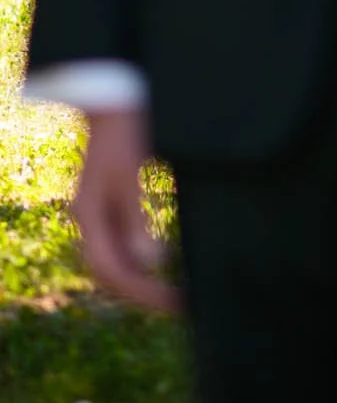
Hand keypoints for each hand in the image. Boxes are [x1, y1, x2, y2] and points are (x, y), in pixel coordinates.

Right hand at [73, 108, 178, 313]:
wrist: (114, 97)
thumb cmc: (124, 132)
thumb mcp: (132, 174)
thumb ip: (137, 219)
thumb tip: (151, 262)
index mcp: (89, 217)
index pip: (113, 272)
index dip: (143, 293)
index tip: (175, 304)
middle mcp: (90, 221)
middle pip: (112, 272)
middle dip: (144, 293)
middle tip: (181, 305)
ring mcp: (99, 214)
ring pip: (117, 260)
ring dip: (143, 280)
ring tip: (176, 293)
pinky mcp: (112, 204)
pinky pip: (123, 242)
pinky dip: (142, 258)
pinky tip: (165, 263)